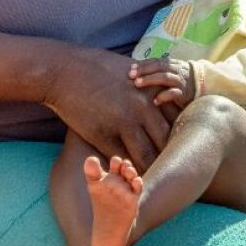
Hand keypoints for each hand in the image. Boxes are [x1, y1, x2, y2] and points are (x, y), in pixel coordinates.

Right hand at [45, 47, 171, 170]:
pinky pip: (123, 160)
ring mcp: (123, 123)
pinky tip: (129, 175)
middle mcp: (142, 108)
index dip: (180, 135)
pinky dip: (128, 169)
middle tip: (171, 168)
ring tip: (153, 178)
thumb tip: (167, 94)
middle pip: (167, 141)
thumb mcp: (132, 70)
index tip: (180, 146)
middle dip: (170, 156)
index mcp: (152, 91)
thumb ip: (150, 85)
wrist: (64, 72)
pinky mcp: (103, 136)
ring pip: (148, 156)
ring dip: (151, 168)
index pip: (177, 120)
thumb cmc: (97, 68)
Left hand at [129, 58, 195, 107]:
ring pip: (165, 77)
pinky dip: (164, 96)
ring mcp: (181, 82)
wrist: (205, 87)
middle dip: (144, 70)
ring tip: (137, 83)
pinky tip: (155, 100)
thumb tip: (139, 72)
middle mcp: (177, 71)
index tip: (131, 68)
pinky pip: (174, 93)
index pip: (157, 61)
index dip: (144, 64)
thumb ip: (160, 71)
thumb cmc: (183, 81)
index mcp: (173, 65)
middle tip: (130, 75)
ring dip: (151, 79)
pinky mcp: (185, 94)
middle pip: (159, 67)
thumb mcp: (173, 73)